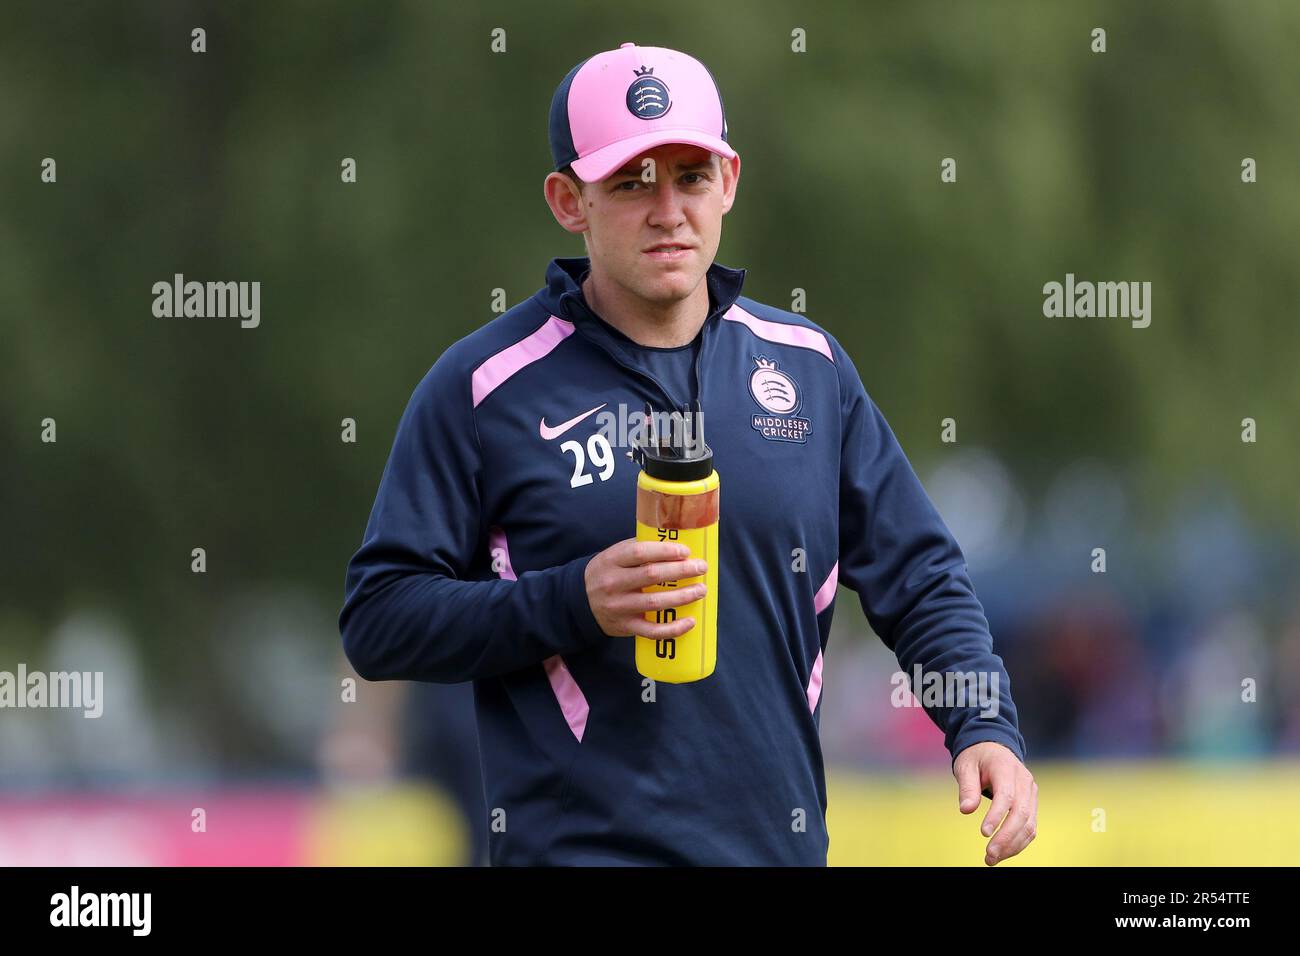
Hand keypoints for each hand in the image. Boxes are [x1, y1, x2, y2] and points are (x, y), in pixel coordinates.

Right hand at [584, 538, 706, 638]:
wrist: (579, 601)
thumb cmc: (607, 573)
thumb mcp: (615, 555)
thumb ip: (639, 549)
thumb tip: (675, 544)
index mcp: (612, 560)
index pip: (641, 552)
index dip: (666, 551)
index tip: (686, 551)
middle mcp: (613, 583)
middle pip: (652, 575)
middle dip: (681, 571)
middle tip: (701, 567)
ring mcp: (619, 606)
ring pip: (655, 602)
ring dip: (683, 596)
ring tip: (700, 590)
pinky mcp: (625, 626)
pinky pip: (652, 630)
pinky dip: (673, 628)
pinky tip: (690, 621)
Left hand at [953, 741, 1036, 865]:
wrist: (994, 747)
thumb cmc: (977, 757)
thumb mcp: (965, 766)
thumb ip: (967, 787)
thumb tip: (966, 809)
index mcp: (1006, 767)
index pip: (1006, 795)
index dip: (997, 816)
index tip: (983, 833)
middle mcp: (1024, 780)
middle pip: (1021, 813)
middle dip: (1006, 837)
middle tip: (988, 855)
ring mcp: (1031, 793)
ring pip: (1029, 824)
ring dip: (1012, 844)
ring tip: (992, 859)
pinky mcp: (1032, 803)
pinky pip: (1030, 826)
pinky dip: (1018, 842)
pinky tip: (1003, 852)